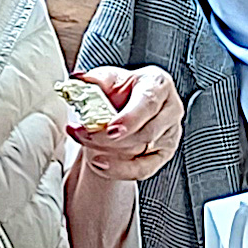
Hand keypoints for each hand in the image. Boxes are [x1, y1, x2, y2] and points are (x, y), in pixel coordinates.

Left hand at [65, 65, 182, 183]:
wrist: (125, 104)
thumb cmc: (121, 89)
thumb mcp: (108, 78)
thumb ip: (94, 80)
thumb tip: (77, 79)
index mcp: (158, 84)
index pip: (148, 103)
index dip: (129, 118)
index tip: (110, 130)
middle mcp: (170, 109)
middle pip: (145, 132)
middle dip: (111, 139)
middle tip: (84, 136)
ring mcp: (169, 134)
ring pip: (143, 151)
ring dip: (111, 153)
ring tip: (86, 149)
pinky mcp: (163, 154)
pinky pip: (143, 169)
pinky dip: (119, 170)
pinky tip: (99, 164)